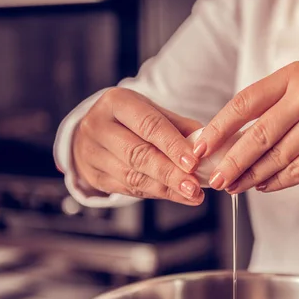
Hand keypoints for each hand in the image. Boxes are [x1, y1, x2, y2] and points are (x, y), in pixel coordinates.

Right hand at [73, 87, 204, 204]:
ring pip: (132, 176)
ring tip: (192, 195)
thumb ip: (179, 127)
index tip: (194, 163)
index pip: (148, 125)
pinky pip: (127, 189)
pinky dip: (155, 194)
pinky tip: (175, 196)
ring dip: (166, 189)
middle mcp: (98, 126)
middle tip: (194, 187)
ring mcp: (91, 153)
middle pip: (138, 154)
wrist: (93, 131)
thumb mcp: (151, 112)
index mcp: (116, 102)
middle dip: (170, 173)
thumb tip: (208, 143)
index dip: (172, 146)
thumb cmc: (130, 119)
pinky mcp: (92, 176)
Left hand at [193, 61, 298, 192]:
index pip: (244, 103)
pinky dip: (277, 182)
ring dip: (252, 176)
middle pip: (257, 135)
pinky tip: (264, 187)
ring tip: (236, 187)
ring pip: (276, 156)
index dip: (218, 128)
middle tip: (216, 179)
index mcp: (295, 76)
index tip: (199, 147)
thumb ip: (277, 112)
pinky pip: (297, 170)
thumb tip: (233, 143)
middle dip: (232, 161)